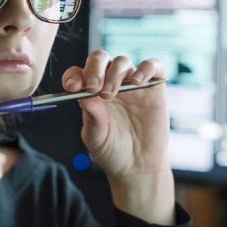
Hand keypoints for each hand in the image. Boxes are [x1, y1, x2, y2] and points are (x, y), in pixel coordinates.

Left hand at [62, 50, 175, 223]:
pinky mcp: (154, 87)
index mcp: (91, 93)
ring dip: (114, 73)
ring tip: (112, 94)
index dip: (74, 75)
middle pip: (100, 59)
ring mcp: (132, 84)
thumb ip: (91, 117)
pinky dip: (146, 68)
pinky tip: (137, 82)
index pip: (79, 73)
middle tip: (93, 87)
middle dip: (94, 68)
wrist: (138, 167)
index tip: (73, 87)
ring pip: (122, 61)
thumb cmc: (113, 151)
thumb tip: (82, 93)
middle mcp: (110, 83)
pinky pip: (153, 65)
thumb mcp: (96, 137)